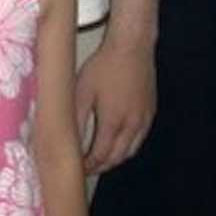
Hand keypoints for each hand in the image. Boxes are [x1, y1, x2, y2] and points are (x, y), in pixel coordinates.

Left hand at [75, 37, 155, 173]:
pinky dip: (128, 146)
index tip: (76, 167)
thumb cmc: (104, 65)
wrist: (132, 47)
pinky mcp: (150, 112)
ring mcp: (144, 120)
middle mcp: (132, 126)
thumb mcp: (82, 89)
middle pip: (117, 158)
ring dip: (115, 158)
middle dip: (101, 166)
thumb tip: (65, 135)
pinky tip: (118, 142)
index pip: (100, 156)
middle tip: (86, 168)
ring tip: (100, 158)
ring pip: (131, 151)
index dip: (88, 166)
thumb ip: (75, 116)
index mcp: (113, 122)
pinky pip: (139, 138)